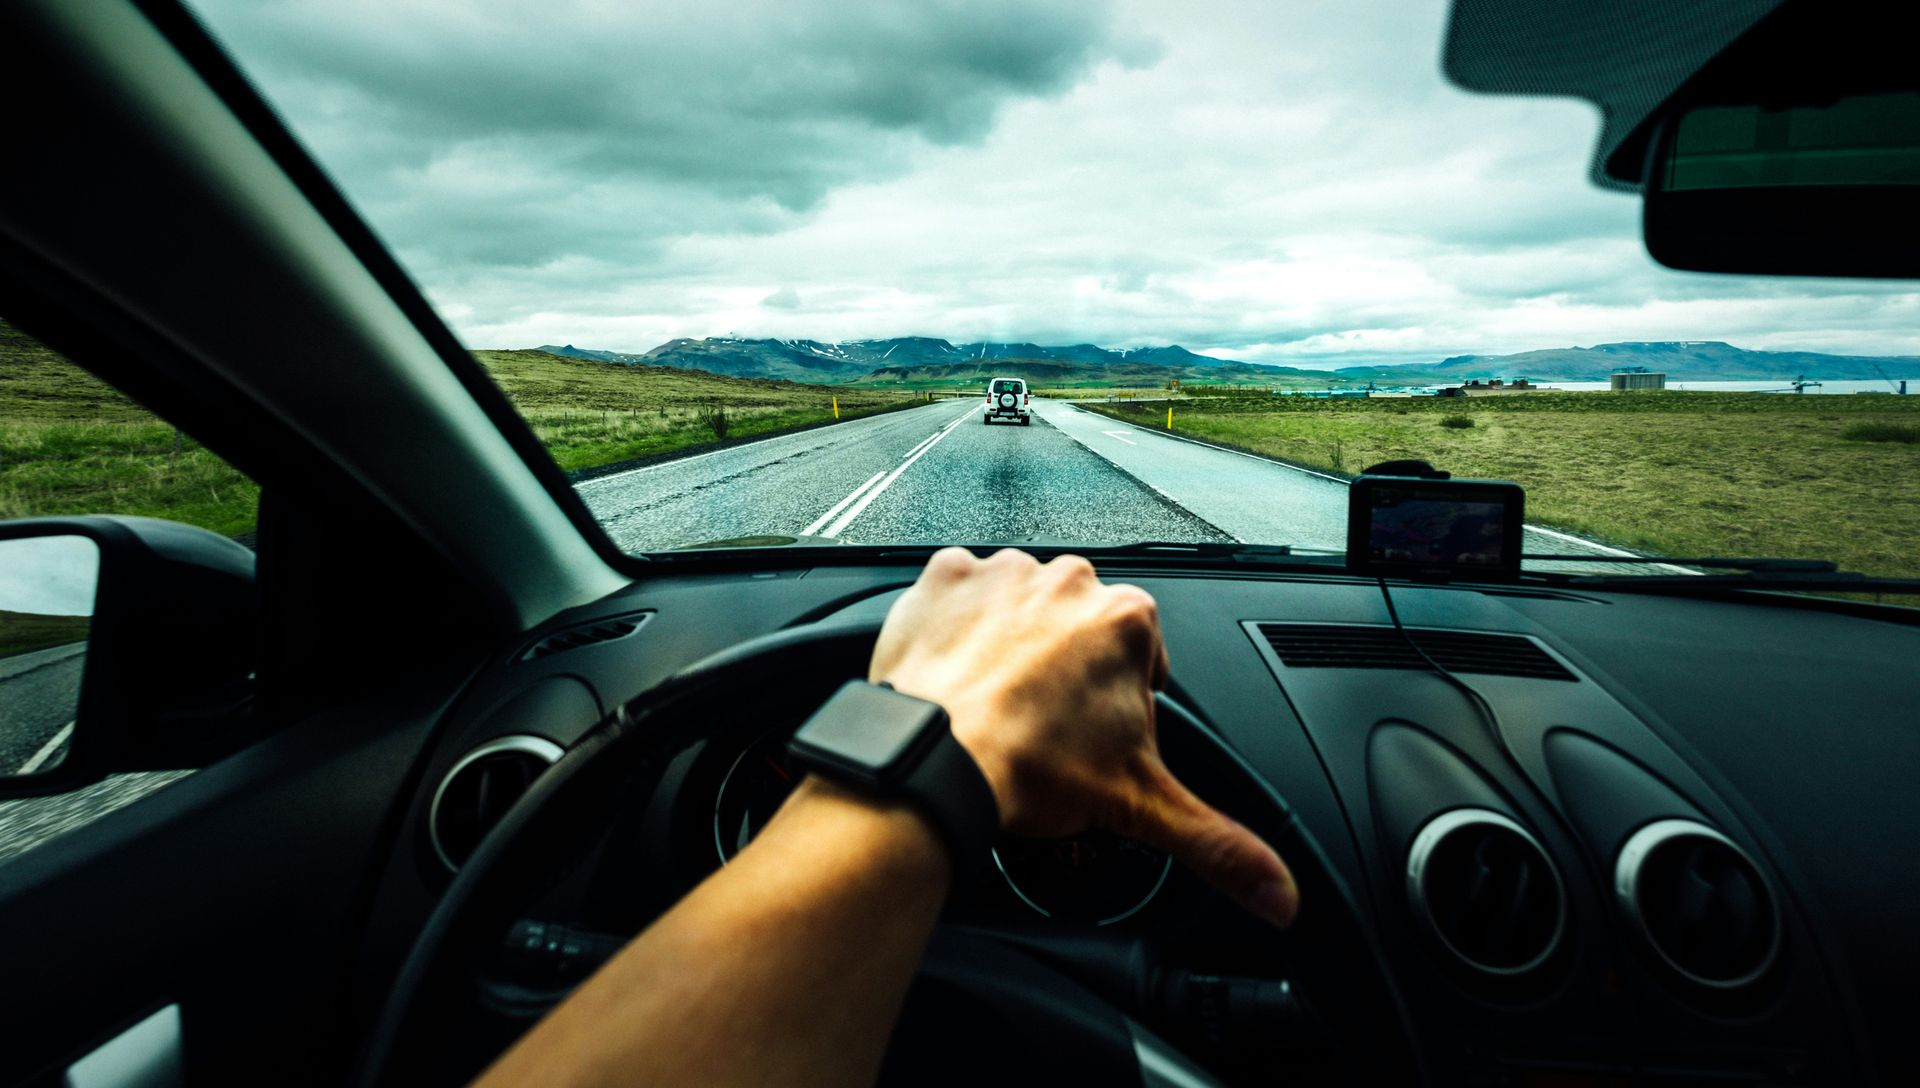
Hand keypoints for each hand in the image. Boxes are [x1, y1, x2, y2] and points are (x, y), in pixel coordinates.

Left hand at [870, 547, 1298, 925]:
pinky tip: (957, 669)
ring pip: (1019, 606)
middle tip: (1041, 723)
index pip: (1140, 659)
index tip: (1090, 733)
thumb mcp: (1141, 808)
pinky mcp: (944, 578)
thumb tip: (1277, 894)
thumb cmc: (1029, 769)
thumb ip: (1219, 845)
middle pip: (1078, 628)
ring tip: (995, 700)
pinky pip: (958, 591)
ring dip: (1011, 642)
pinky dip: (956, 623)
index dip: (1118, 703)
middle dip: (1065, 669)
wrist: (936, 757)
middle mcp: (1069, 582)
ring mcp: (1003, 574)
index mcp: (1128, 621)